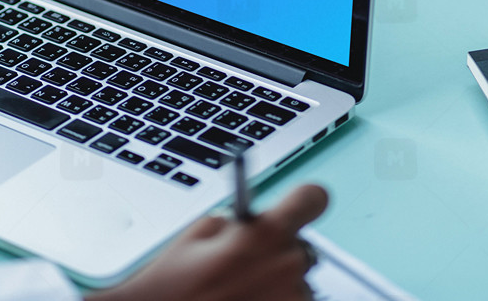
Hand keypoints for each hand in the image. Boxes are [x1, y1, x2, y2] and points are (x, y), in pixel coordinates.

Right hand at [88, 183, 327, 300]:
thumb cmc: (174, 285)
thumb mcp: (199, 234)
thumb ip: (236, 223)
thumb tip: (252, 226)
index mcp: (265, 232)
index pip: (313, 198)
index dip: (304, 200)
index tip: (298, 206)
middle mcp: (287, 264)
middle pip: (302, 246)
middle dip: (279, 252)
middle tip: (246, 266)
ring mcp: (292, 299)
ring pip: (299, 283)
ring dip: (279, 285)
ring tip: (242, 292)